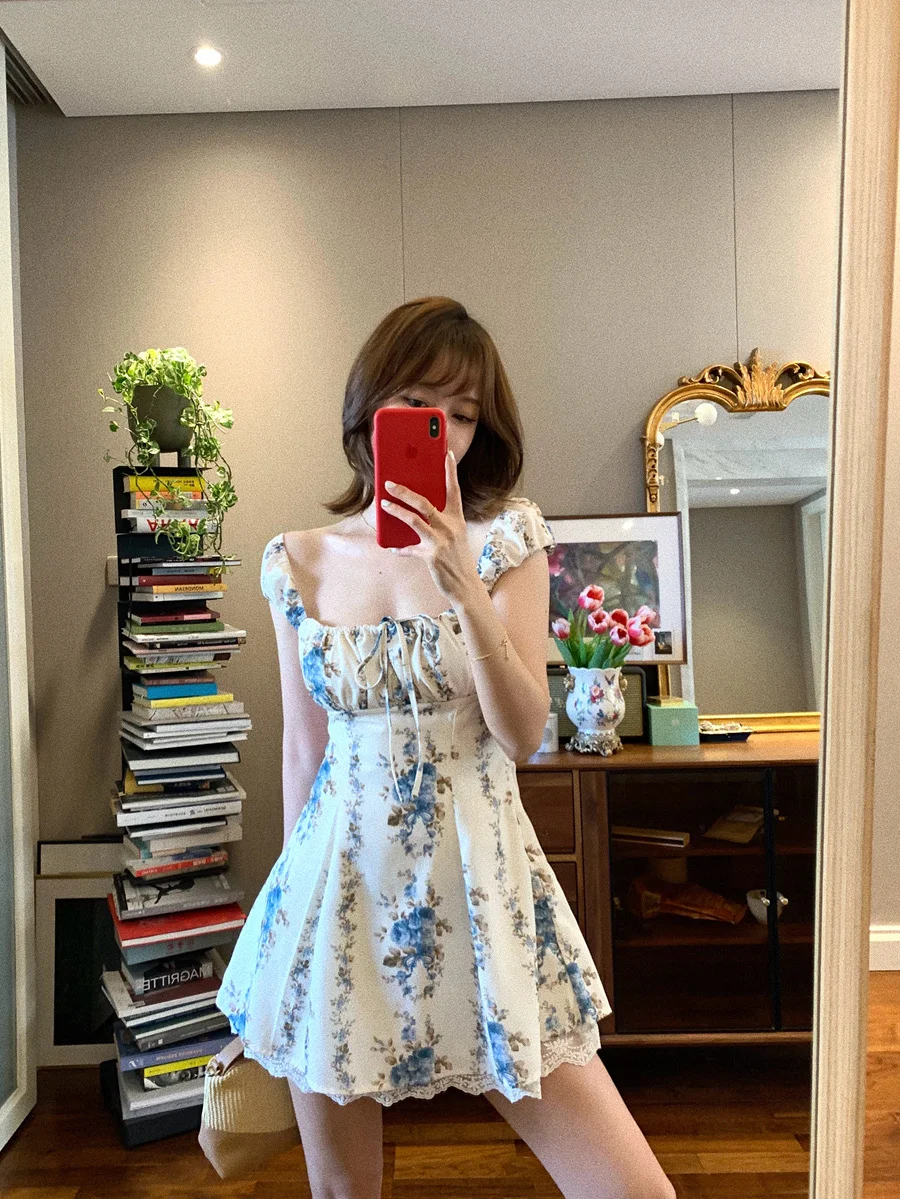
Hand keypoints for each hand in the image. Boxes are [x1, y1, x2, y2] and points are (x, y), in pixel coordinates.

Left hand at [380, 450, 480, 606]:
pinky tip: (392, 547)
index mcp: (457, 520)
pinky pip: (410, 548)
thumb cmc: (457, 560)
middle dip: (405, 492)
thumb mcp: (454, 537)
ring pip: (414, 520)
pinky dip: (400, 548)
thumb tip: (417, 511)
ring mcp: (441, 541)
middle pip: (425, 503)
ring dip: (396, 511)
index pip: (454, 491)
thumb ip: (440, 523)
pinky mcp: (432, 556)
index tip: (447, 455)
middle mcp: (450, 527)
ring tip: (384, 505)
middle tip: (389, 483)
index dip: (451, 472)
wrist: (465, 586)